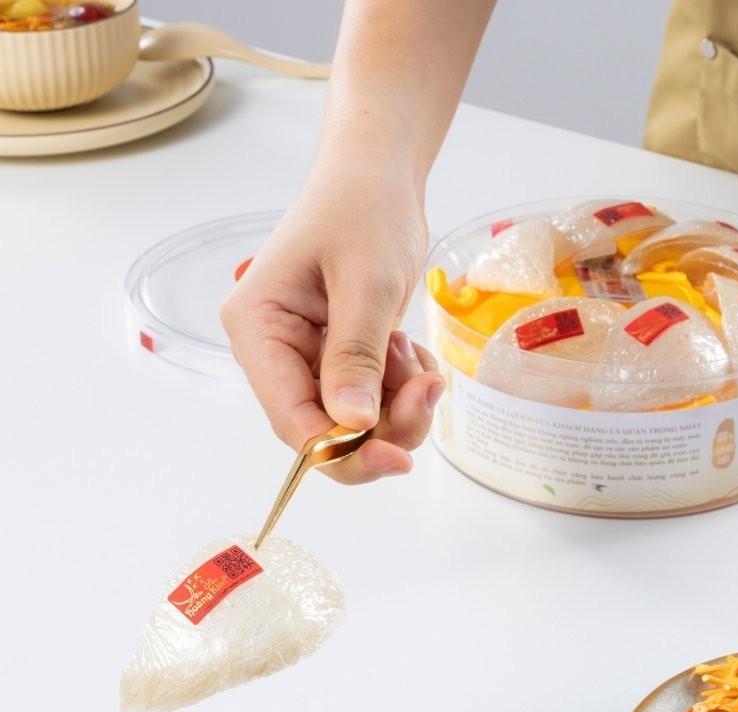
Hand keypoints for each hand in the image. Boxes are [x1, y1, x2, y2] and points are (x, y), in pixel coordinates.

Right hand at [220, 159, 443, 483]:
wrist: (379, 177)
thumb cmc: (364, 208)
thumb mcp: (366, 281)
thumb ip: (356, 354)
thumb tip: (352, 423)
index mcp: (258, 328)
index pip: (290, 417)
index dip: (340, 449)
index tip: (396, 456)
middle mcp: (275, 350)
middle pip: (322, 427)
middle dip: (381, 424)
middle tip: (427, 391)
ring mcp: (306, 355)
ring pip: (353, 419)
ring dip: (398, 402)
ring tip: (416, 353)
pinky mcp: (336, 355)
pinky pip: (371, 398)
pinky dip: (401, 387)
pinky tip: (412, 351)